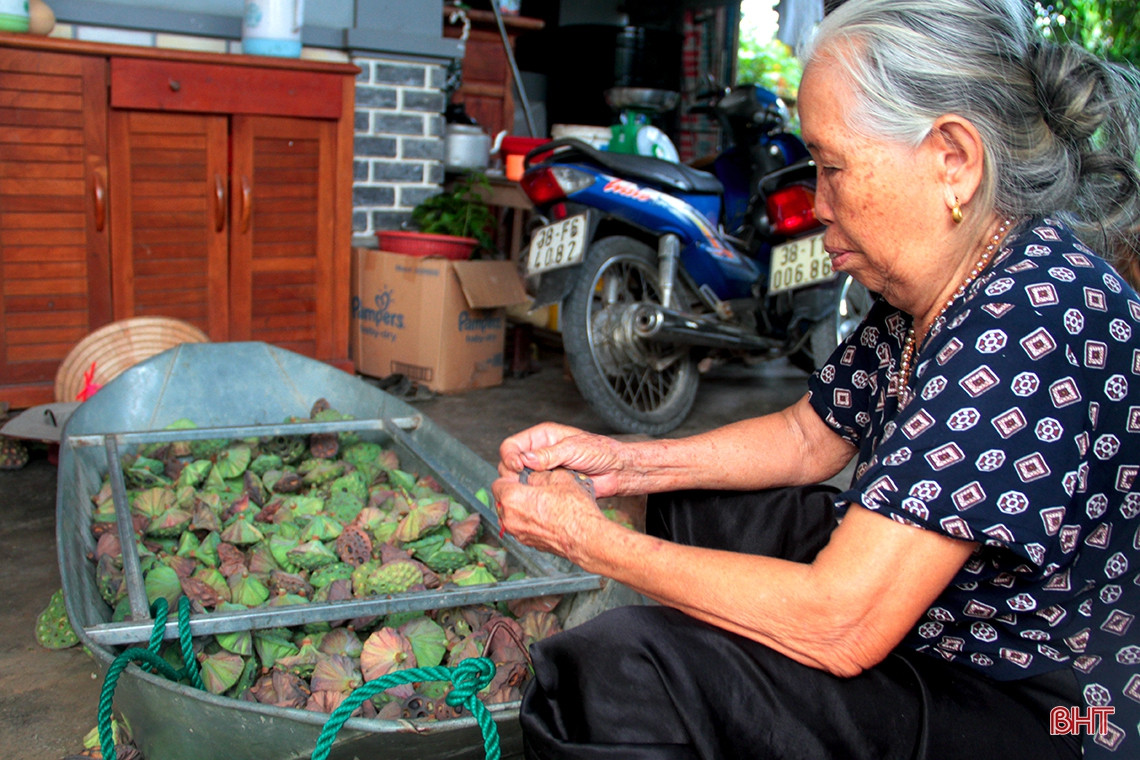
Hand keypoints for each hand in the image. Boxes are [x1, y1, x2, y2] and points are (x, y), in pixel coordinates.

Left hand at [492, 468, 609, 560]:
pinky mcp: (529, 544)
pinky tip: (546, 515)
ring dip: (521, 508)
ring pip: (511, 516)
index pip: (498, 483)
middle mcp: (510, 519)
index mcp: (512, 499)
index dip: (510, 477)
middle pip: (502, 501)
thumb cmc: (574, 510)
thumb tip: (532, 476)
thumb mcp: (558, 478)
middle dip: (513, 493)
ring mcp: (519, 534)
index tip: (521, 476)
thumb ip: (538, 475)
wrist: (587, 538)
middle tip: (531, 488)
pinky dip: (529, 521)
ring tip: (541, 501)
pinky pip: (522, 527)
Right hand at [497, 422, 624, 497]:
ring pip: (520, 480)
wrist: (617, 471)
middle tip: (524, 481)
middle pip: (510, 464)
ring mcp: (544, 470)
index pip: (512, 445)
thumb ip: (549, 455)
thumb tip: (525, 460)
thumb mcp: (573, 448)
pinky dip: (535, 495)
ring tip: (537, 488)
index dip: (510, 457)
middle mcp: (539, 453)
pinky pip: (534, 491)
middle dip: (513, 473)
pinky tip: (544, 495)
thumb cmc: (600, 452)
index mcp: (542, 437)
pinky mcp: (550, 485)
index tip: (518, 467)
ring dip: (524, 485)